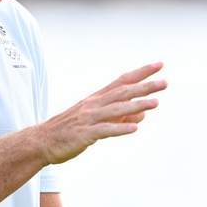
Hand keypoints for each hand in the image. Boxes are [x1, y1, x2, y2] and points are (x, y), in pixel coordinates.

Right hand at [39, 62, 166, 164]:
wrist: (41, 141)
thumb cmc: (70, 131)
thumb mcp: (98, 121)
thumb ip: (120, 116)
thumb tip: (142, 114)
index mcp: (97, 99)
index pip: (122, 81)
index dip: (141, 73)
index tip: (159, 65)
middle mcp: (94, 105)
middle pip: (122, 92)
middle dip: (144, 87)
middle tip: (164, 82)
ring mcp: (88, 119)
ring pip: (116, 109)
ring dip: (136, 105)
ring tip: (155, 102)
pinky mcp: (84, 134)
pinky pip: (104, 130)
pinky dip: (120, 128)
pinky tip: (135, 129)